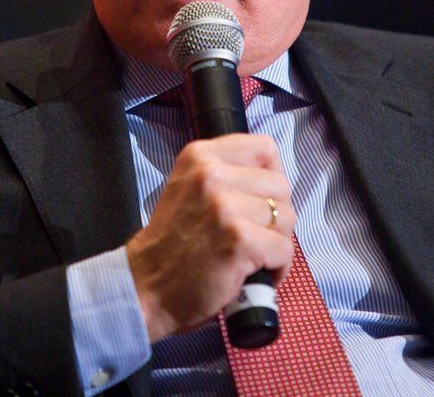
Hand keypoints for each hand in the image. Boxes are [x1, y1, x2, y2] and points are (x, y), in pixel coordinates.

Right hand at [126, 133, 294, 341]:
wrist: (147, 286)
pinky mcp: (239, 240)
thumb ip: (226, 172)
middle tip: (254, 233)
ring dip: (277, 241)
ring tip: (253, 254)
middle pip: (281, 185)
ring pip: (286, 217)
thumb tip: (274, 176)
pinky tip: (256, 272)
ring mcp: (225, 206)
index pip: (265, 147)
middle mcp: (211, 174)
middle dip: (276, 214)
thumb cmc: (174, 242)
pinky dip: (278, 267)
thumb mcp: (190, 186)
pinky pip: (284, 249)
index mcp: (200, 155)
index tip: (261, 198)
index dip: (272, 175)